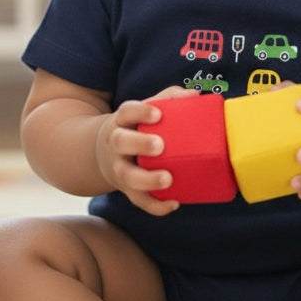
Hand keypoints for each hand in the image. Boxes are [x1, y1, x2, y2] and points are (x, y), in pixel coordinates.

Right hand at [95, 86, 197, 215]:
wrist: (105, 153)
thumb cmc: (136, 127)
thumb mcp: (145, 110)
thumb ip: (168, 99)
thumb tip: (195, 95)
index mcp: (122, 121)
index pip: (126, 112)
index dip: (140, 112)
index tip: (157, 114)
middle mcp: (117, 144)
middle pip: (122, 142)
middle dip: (140, 144)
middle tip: (160, 146)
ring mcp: (120, 168)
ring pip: (127, 176)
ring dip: (147, 180)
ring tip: (167, 179)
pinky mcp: (127, 189)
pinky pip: (138, 200)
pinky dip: (155, 205)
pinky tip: (174, 203)